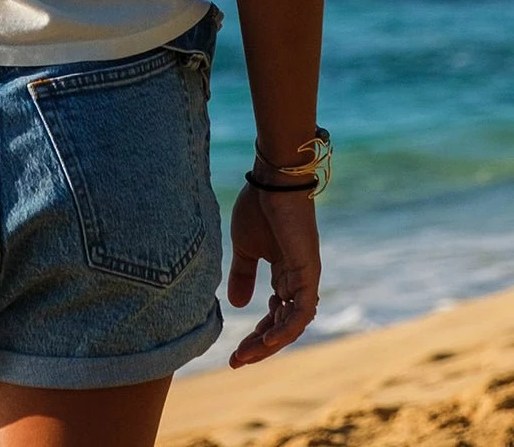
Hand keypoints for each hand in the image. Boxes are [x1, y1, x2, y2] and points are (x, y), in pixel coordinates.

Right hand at [226, 182, 320, 367]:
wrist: (273, 181)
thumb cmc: (259, 207)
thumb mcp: (244, 248)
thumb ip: (242, 276)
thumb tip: (236, 304)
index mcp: (283, 275)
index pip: (273, 315)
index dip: (256, 336)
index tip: (234, 353)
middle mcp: (297, 281)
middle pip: (282, 325)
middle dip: (260, 346)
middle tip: (237, 362)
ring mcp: (305, 278)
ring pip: (292, 324)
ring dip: (270, 343)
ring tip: (246, 355)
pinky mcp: (308, 273)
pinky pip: (301, 311)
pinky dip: (286, 328)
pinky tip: (268, 340)